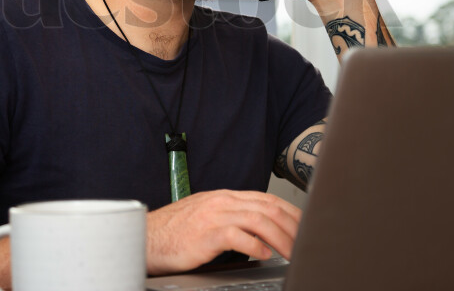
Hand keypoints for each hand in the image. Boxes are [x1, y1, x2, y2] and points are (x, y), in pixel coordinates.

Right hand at [146, 190, 301, 275]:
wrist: (146, 238)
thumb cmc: (176, 232)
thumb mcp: (207, 217)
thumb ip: (232, 218)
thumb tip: (261, 232)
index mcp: (224, 197)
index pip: (267, 199)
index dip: (291, 212)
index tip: (306, 226)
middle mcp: (221, 202)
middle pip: (268, 208)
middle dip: (293, 226)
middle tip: (307, 242)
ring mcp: (213, 216)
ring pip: (258, 220)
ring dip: (281, 238)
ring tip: (292, 252)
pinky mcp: (204, 234)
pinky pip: (236, 236)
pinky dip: (254, 245)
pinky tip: (264, 255)